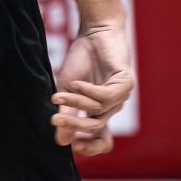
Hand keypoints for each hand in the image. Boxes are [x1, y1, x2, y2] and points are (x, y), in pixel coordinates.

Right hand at [52, 18, 133, 158]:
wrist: (94, 32)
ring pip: (98, 111)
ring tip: (59, 94)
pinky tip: (76, 84)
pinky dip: (89, 92)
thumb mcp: (67, 89)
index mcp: (100, 112)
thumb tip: (60, 141)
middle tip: (54, 120)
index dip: (89, 148)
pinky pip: (106, 97)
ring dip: (76, 103)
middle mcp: (112, 108)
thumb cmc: (81, 59)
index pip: (102, 141)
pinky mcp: (125, 84)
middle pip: (96, 128)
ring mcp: (120, 97)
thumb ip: (67, 113)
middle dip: (74, 126)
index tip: (70, 146)